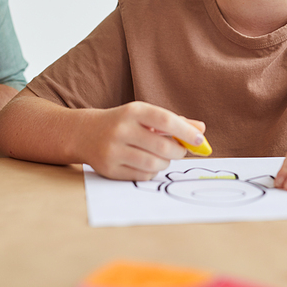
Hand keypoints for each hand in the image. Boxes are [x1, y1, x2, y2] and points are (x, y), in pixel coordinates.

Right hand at [79, 101, 205, 180]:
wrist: (85, 133)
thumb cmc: (124, 122)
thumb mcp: (145, 115)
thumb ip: (173, 121)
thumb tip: (201, 130)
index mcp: (133, 111)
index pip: (164, 120)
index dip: (185, 131)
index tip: (200, 140)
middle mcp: (121, 130)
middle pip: (162, 147)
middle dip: (178, 151)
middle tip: (181, 150)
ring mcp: (113, 151)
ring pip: (153, 164)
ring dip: (165, 162)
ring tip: (162, 156)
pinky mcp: (109, 169)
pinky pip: (142, 176)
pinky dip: (152, 172)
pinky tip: (147, 163)